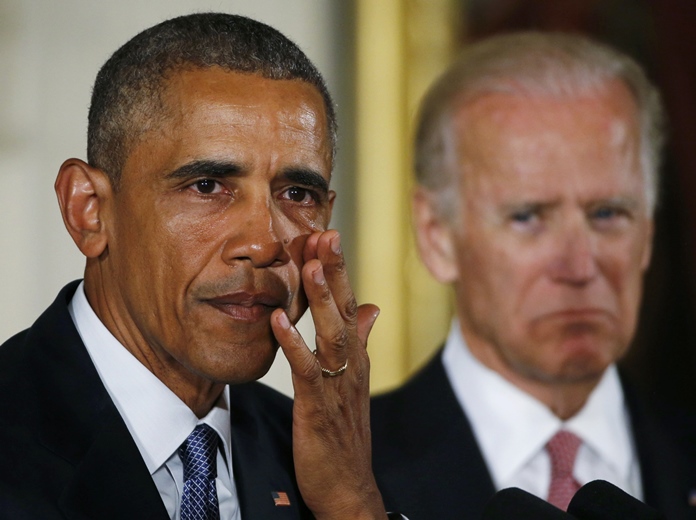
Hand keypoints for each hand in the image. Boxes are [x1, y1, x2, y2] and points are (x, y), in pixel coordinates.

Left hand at [271, 230, 386, 519]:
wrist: (348, 486)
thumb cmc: (345, 433)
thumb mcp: (354, 381)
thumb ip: (360, 341)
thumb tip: (371, 306)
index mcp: (355, 358)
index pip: (350, 305)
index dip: (340, 272)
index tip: (329, 238)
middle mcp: (351, 365)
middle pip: (345, 311)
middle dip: (335, 272)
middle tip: (327, 234)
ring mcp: (336, 385)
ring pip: (331, 334)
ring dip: (320, 299)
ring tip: (309, 264)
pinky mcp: (318, 406)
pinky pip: (306, 371)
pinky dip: (294, 344)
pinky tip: (278, 320)